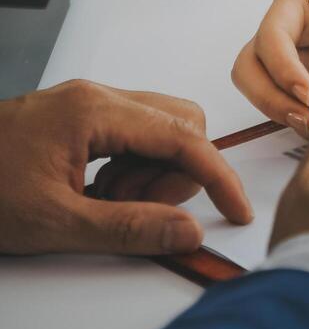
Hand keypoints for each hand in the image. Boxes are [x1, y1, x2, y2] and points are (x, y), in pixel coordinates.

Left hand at [0, 81, 252, 255]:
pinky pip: (133, 136)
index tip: (235, 211)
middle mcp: (96, 96)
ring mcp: (86, 104)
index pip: (185, 139)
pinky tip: (97, 194)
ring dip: (151, 174)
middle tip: (138, 209)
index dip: (218, 178)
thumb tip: (188, 232)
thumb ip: (128, 229)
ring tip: (108, 204)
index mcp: (95, 111)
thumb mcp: (53, 223)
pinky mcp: (77, 117)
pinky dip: (131, 168)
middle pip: (181, 125)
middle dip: (177, 173)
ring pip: (160, 130)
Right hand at [233, 0, 308, 133]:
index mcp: (300, 1)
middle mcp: (292, 33)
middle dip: (273, 97)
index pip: (272, 36)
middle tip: (308, 115)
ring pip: (267, 95)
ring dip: (290, 115)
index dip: (283, 67)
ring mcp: (302, 65)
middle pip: (252, 68)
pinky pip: (301, 114)